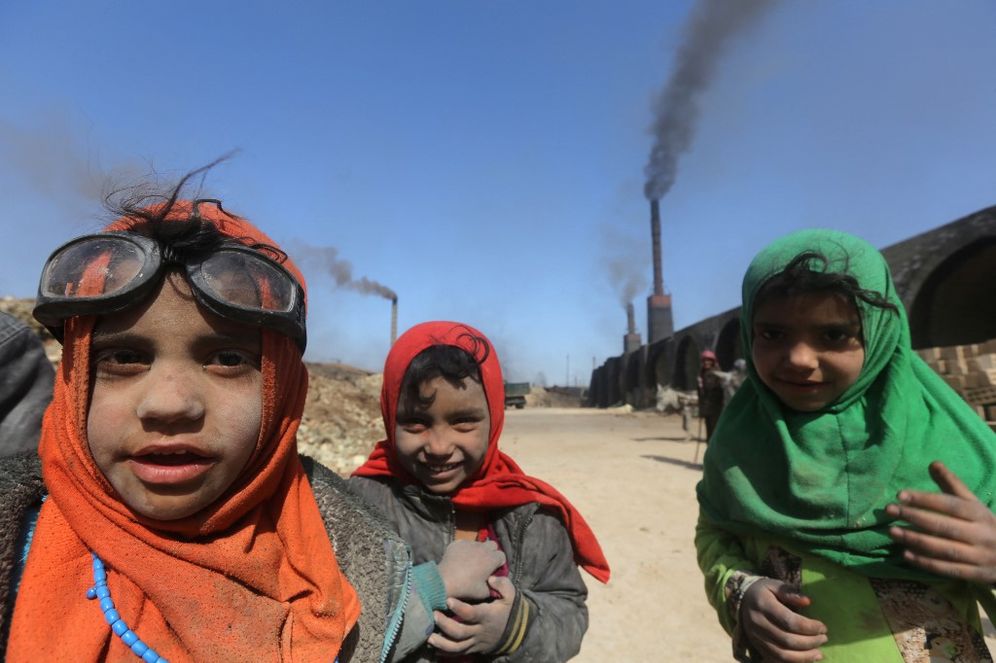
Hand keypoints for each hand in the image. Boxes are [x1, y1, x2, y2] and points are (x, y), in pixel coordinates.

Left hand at [429, 576, 515, 654]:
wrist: (515, 634)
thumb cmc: (508, 611)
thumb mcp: (511, 596)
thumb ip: (503, 585)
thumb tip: (491, 578)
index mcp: (487, 616)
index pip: (472, 614)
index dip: (460, 608)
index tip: (448, 600)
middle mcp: (479, 631)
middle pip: (460, 632)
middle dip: (445, 625)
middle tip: (433, 614)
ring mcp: (475, 642)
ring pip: (456, 647)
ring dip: (441, 643)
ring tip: (428, 636)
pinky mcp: (472, 649)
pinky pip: (457, 654)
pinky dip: (445, 652)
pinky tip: (433, 647)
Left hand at [437, 540, 506, 600]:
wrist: (444, 581)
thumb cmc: (466, 588)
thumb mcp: (484, 592)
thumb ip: (493, 586)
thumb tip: (494, 581)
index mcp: (491, 559)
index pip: (502, 556)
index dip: (498, 563)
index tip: (493, 570)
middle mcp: (483, 548)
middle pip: (493, 545)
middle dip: (491, 553)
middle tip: (484, 564)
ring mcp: (469, 543)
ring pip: (479, 543)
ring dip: (478, 550)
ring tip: (471, 561)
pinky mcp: (457, 543)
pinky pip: (465, 544)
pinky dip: (465, 550)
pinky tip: (460, 559)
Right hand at [740, 578, 826, 661]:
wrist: (742, 600)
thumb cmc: (764, 591)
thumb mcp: (774, 585)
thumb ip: (789, 592)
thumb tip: (808, 601)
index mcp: (763, 605)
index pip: (789, 621)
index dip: (809, 627)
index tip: (823, 627)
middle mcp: (758, 623)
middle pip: (787, 640)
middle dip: (810, 642)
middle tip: (824, 638)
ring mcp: (756, 637)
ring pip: (782, 654)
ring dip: (804, 656)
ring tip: (819, 653)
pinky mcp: (757, 646)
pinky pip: (776, 659)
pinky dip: (793, 662)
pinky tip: (807, 658)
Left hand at [886, 460, 995, 583]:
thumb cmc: (985, 526)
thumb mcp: (973, 505)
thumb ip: (952, 485)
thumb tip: (933, 463)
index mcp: (979, 514)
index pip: (950, 505)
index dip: (925, 499)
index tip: (900, 495)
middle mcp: (981, 535)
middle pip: (944, 526)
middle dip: (914, 517)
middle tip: (889, 510)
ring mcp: (979, 557)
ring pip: (944, 549)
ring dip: (915, 540)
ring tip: (892, 532)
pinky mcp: (976, 575)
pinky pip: (948, 569)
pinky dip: (926, 562)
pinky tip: (906, 554)